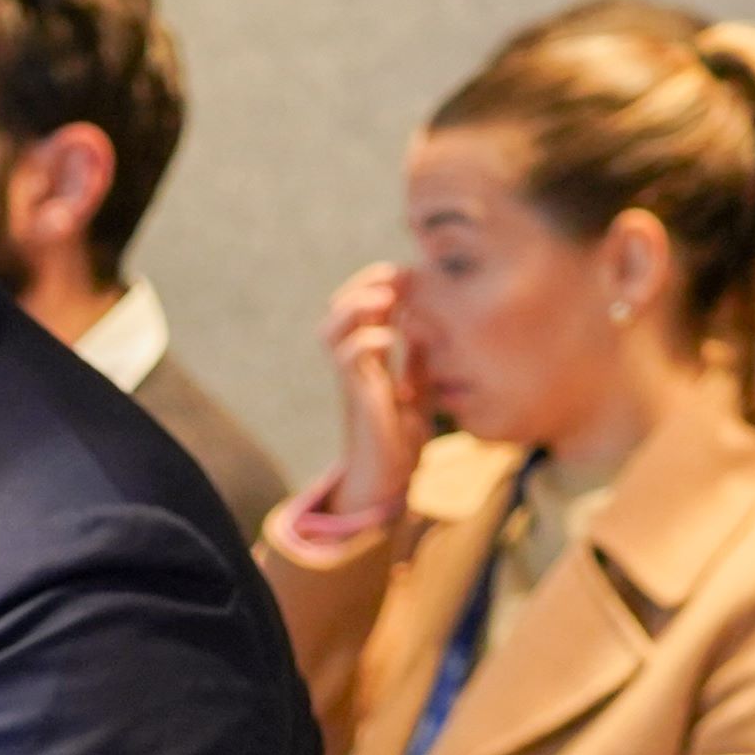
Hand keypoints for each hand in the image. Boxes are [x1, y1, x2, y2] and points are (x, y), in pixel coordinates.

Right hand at [312, 262, 428, 518]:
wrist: (387, 483)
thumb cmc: (400, 439)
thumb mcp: (419, 390)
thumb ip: (418, 359)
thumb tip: (422, 324)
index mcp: (369, 359)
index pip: (364, 307)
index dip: (381, 283)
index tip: (409, 272)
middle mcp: (354, 364)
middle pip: (338, 308)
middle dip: (363, 283)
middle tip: (393, 276)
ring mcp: (352, 379)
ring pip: (332, 327)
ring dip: (356, 303)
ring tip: (383, 295)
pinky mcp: (357, 396)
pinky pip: (348, 357)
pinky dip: (367, 338)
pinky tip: (388, 337)